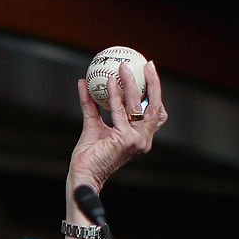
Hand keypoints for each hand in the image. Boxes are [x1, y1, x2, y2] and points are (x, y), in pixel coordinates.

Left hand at [68, 59, 168, 193]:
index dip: (155, 93)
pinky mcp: (126, 140)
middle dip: (154, 84)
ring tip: (122, 67)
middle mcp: (143, 139)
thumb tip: (84, 82)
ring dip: (131, 84)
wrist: (83, 174)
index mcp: (140, 137)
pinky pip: (119, 112)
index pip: (154, 113)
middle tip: (146, 64)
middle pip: (154, 106)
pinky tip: (109, 82)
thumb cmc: (88, 155)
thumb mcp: (93, 125)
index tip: (149, 74)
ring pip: (137, 105)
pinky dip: (114, 95)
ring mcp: (137, 140)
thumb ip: (91, 105)